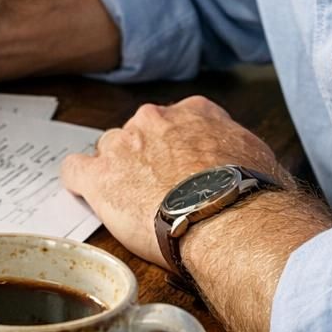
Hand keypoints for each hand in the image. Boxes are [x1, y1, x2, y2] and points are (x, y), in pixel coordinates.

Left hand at [61, 96, 286, 267]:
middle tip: (160, 193)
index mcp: (194, 112)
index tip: (180, 167)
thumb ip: (235, 148)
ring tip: (132, 203)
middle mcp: (154, 119)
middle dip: (145, 159)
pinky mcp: (100, 176)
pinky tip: (88, 193)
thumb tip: (238, 163)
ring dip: (117, 172)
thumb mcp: (256, 157)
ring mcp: (123, 144)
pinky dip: (80, 181)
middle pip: (139, 135)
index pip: (176, 120)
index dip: (176, 147)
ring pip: (108, 152)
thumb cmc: (249, 196)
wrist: (226, 220)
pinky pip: (75, 170)